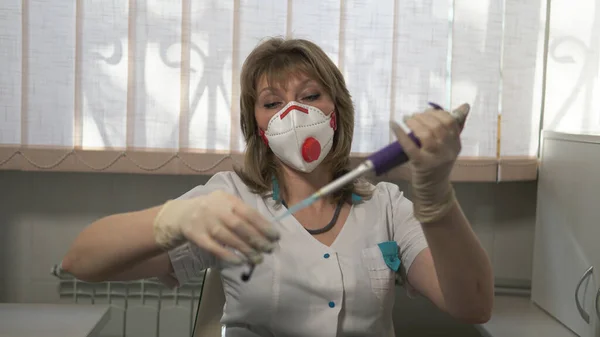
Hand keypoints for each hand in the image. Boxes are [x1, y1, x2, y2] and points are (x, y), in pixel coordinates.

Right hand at [153, 190, 279, 264]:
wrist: (182, 214)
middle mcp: (215, 209)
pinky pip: (213, 247)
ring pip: (228, 237)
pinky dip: (227, 255)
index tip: (275, 237)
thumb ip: (243, 213)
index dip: (263, 225)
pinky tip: (239, 261)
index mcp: (227, 199)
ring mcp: (204, 222)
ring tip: (258, 259)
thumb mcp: (226, 204)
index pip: (248, 212)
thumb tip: (267, 230)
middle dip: (257, 239)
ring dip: (245, 249)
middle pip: (239, 226)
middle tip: (269, 249)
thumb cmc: (212, 210)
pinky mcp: (196, 236)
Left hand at [390, 103, 469, 222]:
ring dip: (415, 122)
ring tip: (407, 119)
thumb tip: (464, 106)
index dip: (437, 113)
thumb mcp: (447, 148)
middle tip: (413, 116)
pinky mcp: (421, 164)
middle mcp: (448, 150)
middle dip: (424, 116)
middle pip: (438, 126)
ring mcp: (435, 158)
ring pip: (427, 134)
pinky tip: (394, 125)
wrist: (433, 192)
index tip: (426, 112)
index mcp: (456, 144)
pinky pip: (410, 146)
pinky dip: (401, 133)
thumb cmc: (437, 167)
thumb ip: (451, 129)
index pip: (451, 122)